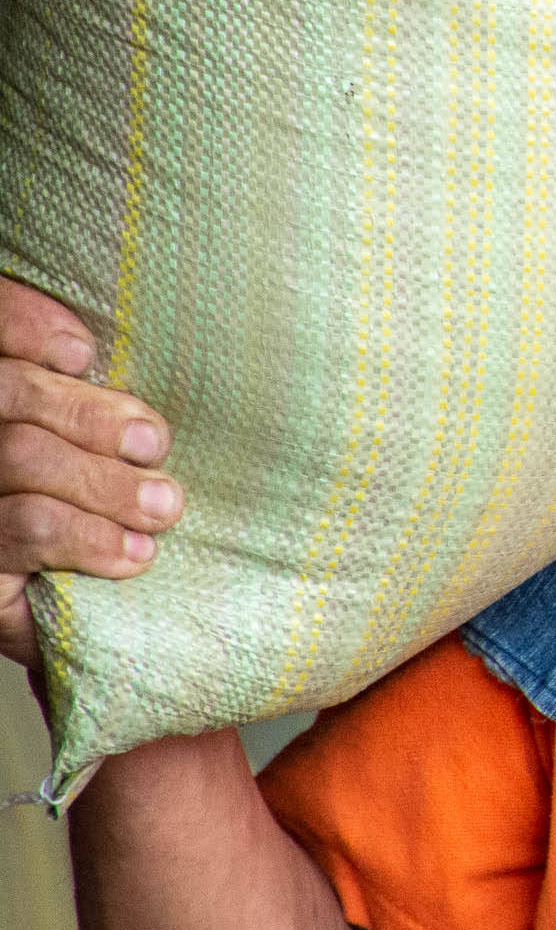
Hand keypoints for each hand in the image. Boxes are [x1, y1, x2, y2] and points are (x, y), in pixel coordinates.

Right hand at [1, 280, 180, 668]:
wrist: (68, 605)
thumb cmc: (104, 506)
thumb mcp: (108, 444)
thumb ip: (100, 397)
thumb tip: (133, 359)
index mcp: (4, 393)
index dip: (27, 324)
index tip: (86, 352)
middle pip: (11, 393)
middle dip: (92, 414)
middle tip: (153, 445)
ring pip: (21, 455)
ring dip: (107, 481)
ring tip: (165, 507)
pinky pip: (26, 528)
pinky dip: (92, 537)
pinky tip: (136, 551)